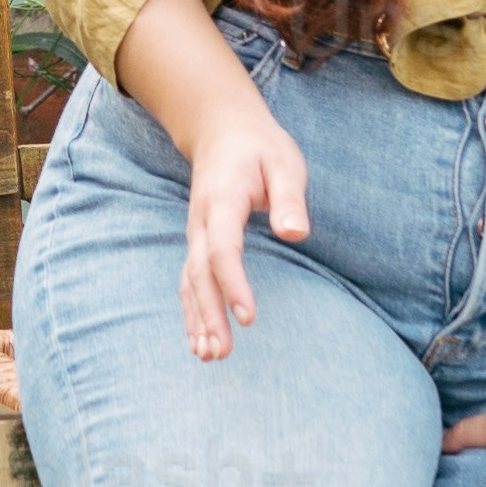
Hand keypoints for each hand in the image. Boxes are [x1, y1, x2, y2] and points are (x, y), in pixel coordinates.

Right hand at [180, 83, 309, 359]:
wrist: (222, 130)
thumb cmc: (261, 148)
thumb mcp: (285, 163)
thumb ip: (289, 199)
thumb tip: (296, 233)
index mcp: (223, 201)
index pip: (223, 249)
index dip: (233, 284)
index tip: (248, 317)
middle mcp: (201, 221)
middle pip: (199, 274)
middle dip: (209, 314)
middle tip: (221, 352)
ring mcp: (195, 233)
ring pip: (189, 282)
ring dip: (197, 319)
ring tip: (210, 355)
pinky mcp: (198, 242)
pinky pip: (189, 281)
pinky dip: (192, 311)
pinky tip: (199, 340)